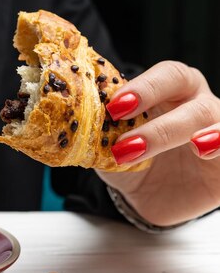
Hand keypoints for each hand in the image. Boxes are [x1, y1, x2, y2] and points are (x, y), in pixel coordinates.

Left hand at [96, 61, 219, 225]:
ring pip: (216, 121)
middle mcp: (198, 104)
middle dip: (162, 116)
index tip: (116, 106)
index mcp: (170, 90)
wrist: (146, 196)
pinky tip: (205, 152)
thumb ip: (96, 129)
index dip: (145, 88)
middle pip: (193, 97)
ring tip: (191, 147)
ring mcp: (217, 131)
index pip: (166, 76)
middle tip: (134, 135)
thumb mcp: (108, 142)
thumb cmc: (131, 156)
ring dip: (198, 133)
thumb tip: (67, 122)